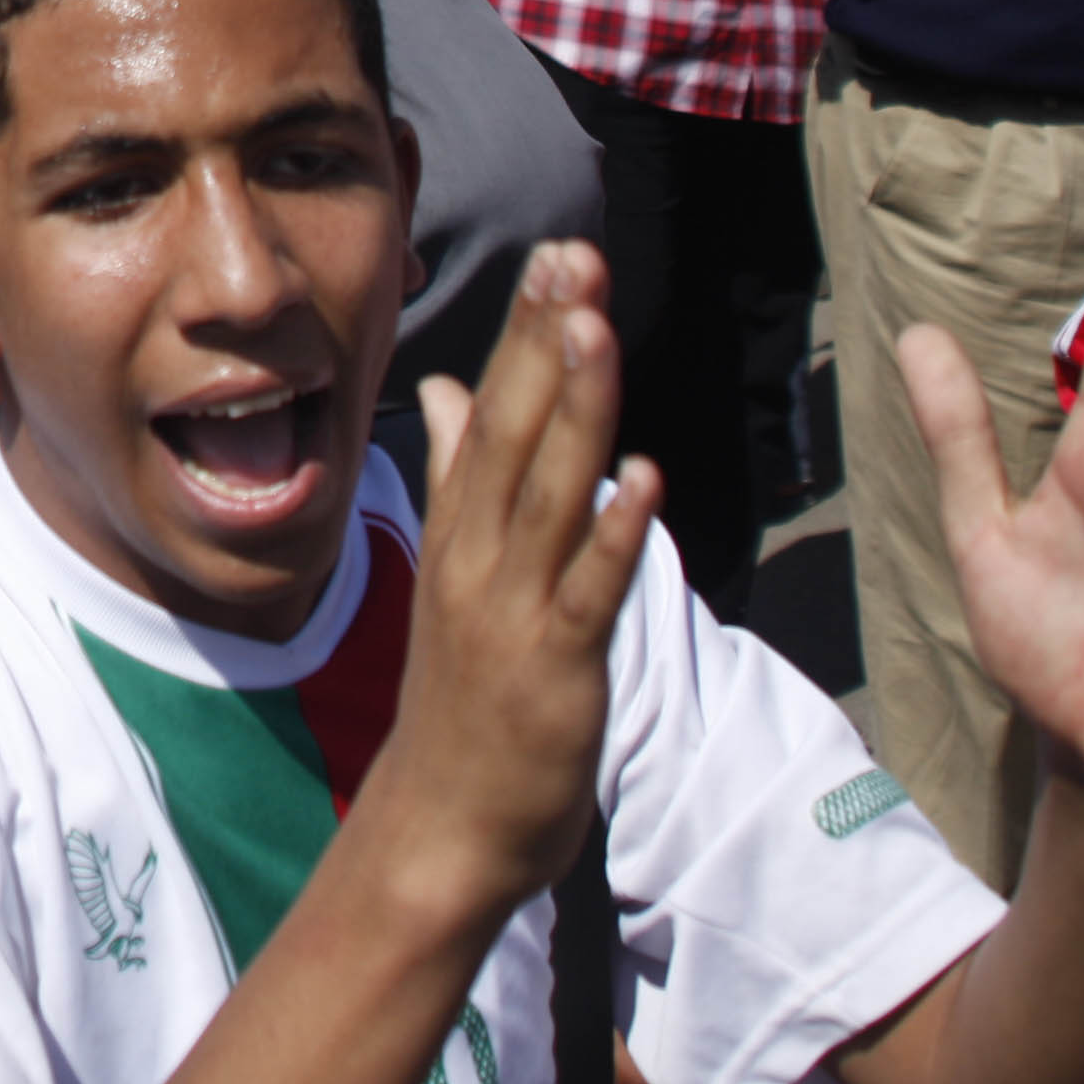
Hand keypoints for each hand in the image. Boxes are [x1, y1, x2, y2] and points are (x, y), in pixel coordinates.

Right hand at [374, 243, 658, 929]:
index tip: (554, 257)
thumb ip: (458, 476)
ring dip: (573, 409)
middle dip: (544, 343)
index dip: (525, 334)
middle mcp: (480, 556)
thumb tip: (456, 389)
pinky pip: (588, 591)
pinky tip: (644, 478)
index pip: (493, 411)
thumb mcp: (456, 573)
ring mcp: (514, 610)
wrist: (439, 826)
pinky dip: (614, 533)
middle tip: (571, 258)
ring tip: (595, 328)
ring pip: (547, 493)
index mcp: (461, 531)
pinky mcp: (556, 668)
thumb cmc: (460, 700)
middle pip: (515, 432)